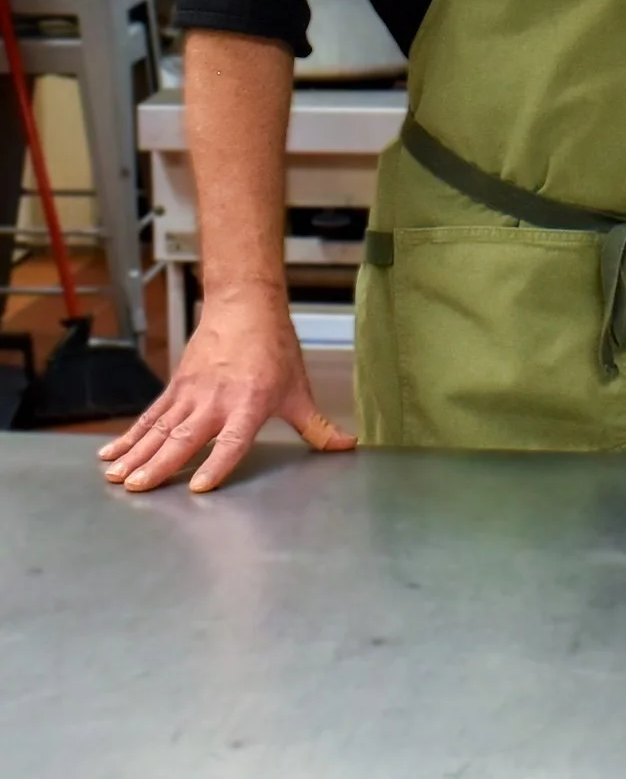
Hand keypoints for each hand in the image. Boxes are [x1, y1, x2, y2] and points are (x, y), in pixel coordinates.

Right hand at [98, 284, 354, 493]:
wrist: (246, 306)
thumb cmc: (275, 349)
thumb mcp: (298, 390)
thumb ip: (318, 427)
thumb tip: (348, 446)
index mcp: (250, 404)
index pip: (233, 440)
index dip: (218, 463)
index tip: (199, 487)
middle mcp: (216, 401)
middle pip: (185, 438)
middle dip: (160, 465)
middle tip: (137, 487)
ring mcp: (191, 393)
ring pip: (160, 429)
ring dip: (137, 454)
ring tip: (116, 478)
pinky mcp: (176, 387)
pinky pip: (150, 416)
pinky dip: (130, 435)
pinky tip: (110, 454)